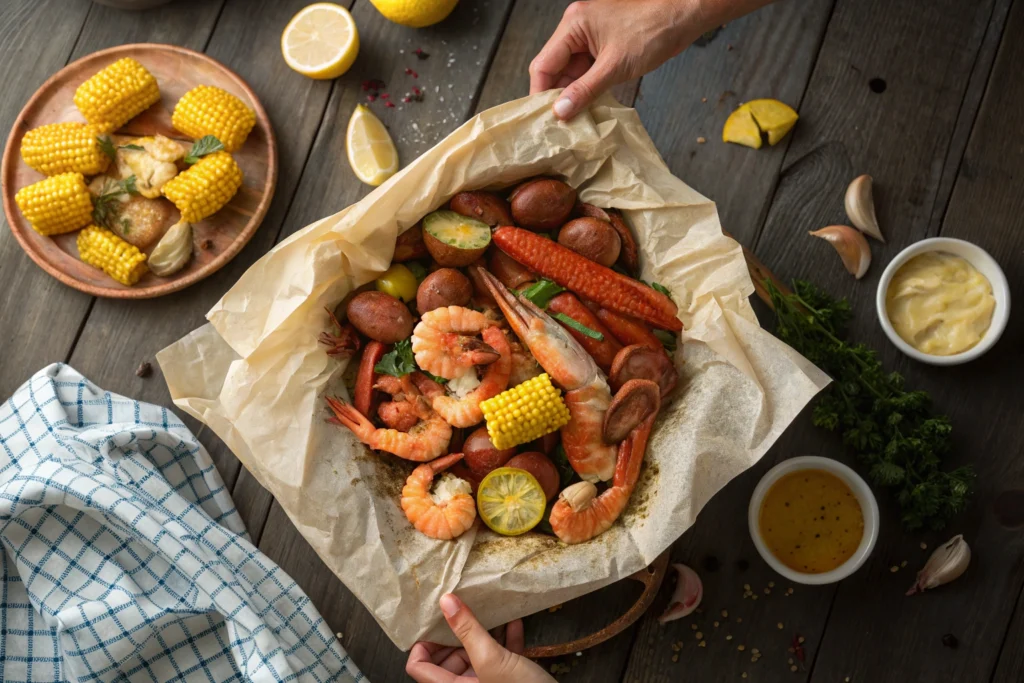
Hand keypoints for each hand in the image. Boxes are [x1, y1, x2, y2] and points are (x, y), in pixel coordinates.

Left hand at [406, 593, 554, 682]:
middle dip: (456, 634)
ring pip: (474, 656)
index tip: (435, 621)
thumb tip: (446, 602)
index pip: (418, 666)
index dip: (423, 643)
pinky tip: (514, 623)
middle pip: (446, 659)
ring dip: (482, 633)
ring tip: (488, 612)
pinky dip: (505, 640)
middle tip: (464, 611)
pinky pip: (499, 659)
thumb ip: (468, 630)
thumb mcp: (492, 659)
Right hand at [530, 0, 772, 119]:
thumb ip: (584, 90)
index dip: (541, 94)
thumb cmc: (652, 32)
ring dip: (573, 95)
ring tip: (575, 120)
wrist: (682, 17)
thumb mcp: (615, 67)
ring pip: (570, 73)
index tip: (544, 119)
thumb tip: (560, 112)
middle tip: (561, 124)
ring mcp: (588, 37)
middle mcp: (576, 28)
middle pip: (554, 69)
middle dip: (558, 96)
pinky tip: (589, 106)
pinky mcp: (601, 46)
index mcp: (573, 25)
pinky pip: (586, 71)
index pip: (543, 64)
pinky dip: (587, 88)